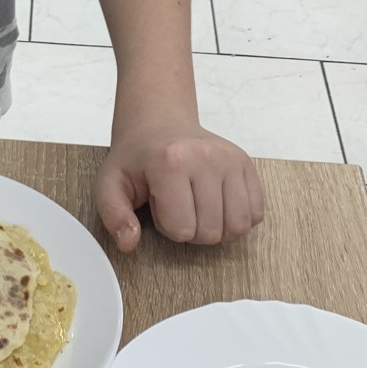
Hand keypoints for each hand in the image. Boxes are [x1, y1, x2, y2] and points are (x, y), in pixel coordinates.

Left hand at [96, 117, 265, 251]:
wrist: (159, 124)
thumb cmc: (137, 158)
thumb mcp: (111, 184)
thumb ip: (113, 215)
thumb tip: (129, 243)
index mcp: (170, 162)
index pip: (181, 230)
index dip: (168, 226)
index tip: (159, 204)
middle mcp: (206, 157)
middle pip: (211, 232)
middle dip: (192, 230)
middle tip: (179, 205)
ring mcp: (230, 159)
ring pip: (238, 226)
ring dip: (217, 227)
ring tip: (198, 206)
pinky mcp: (246, 163)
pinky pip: (256, 213)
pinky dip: (238, 217)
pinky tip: (217, 203)